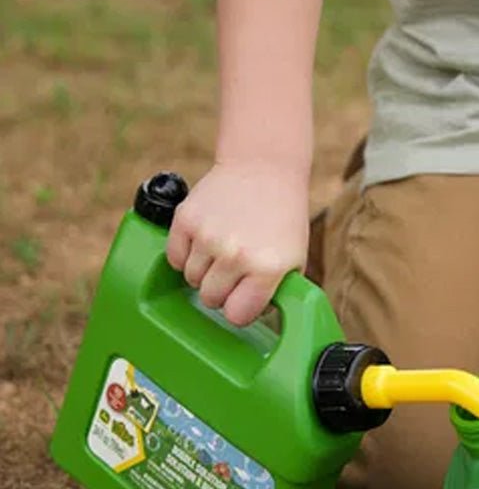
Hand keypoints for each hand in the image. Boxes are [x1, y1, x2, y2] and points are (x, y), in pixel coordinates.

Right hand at [166, 160, 308, 325]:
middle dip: (220, 292)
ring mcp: (207, 236)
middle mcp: (235, 254)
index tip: (242, 302)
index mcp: (266, 268)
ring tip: (221, 256)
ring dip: (204, 273)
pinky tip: (204, 244)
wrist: (264, 170)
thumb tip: (259, 318)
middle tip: (233, 276)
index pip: (237, 315)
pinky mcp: (185, 219)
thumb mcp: (294, 259)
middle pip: (210, 299)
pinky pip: (174, 258)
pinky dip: (186, 256)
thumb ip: (278, 291)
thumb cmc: (282, 219)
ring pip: (191, 280)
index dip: (239, 311)